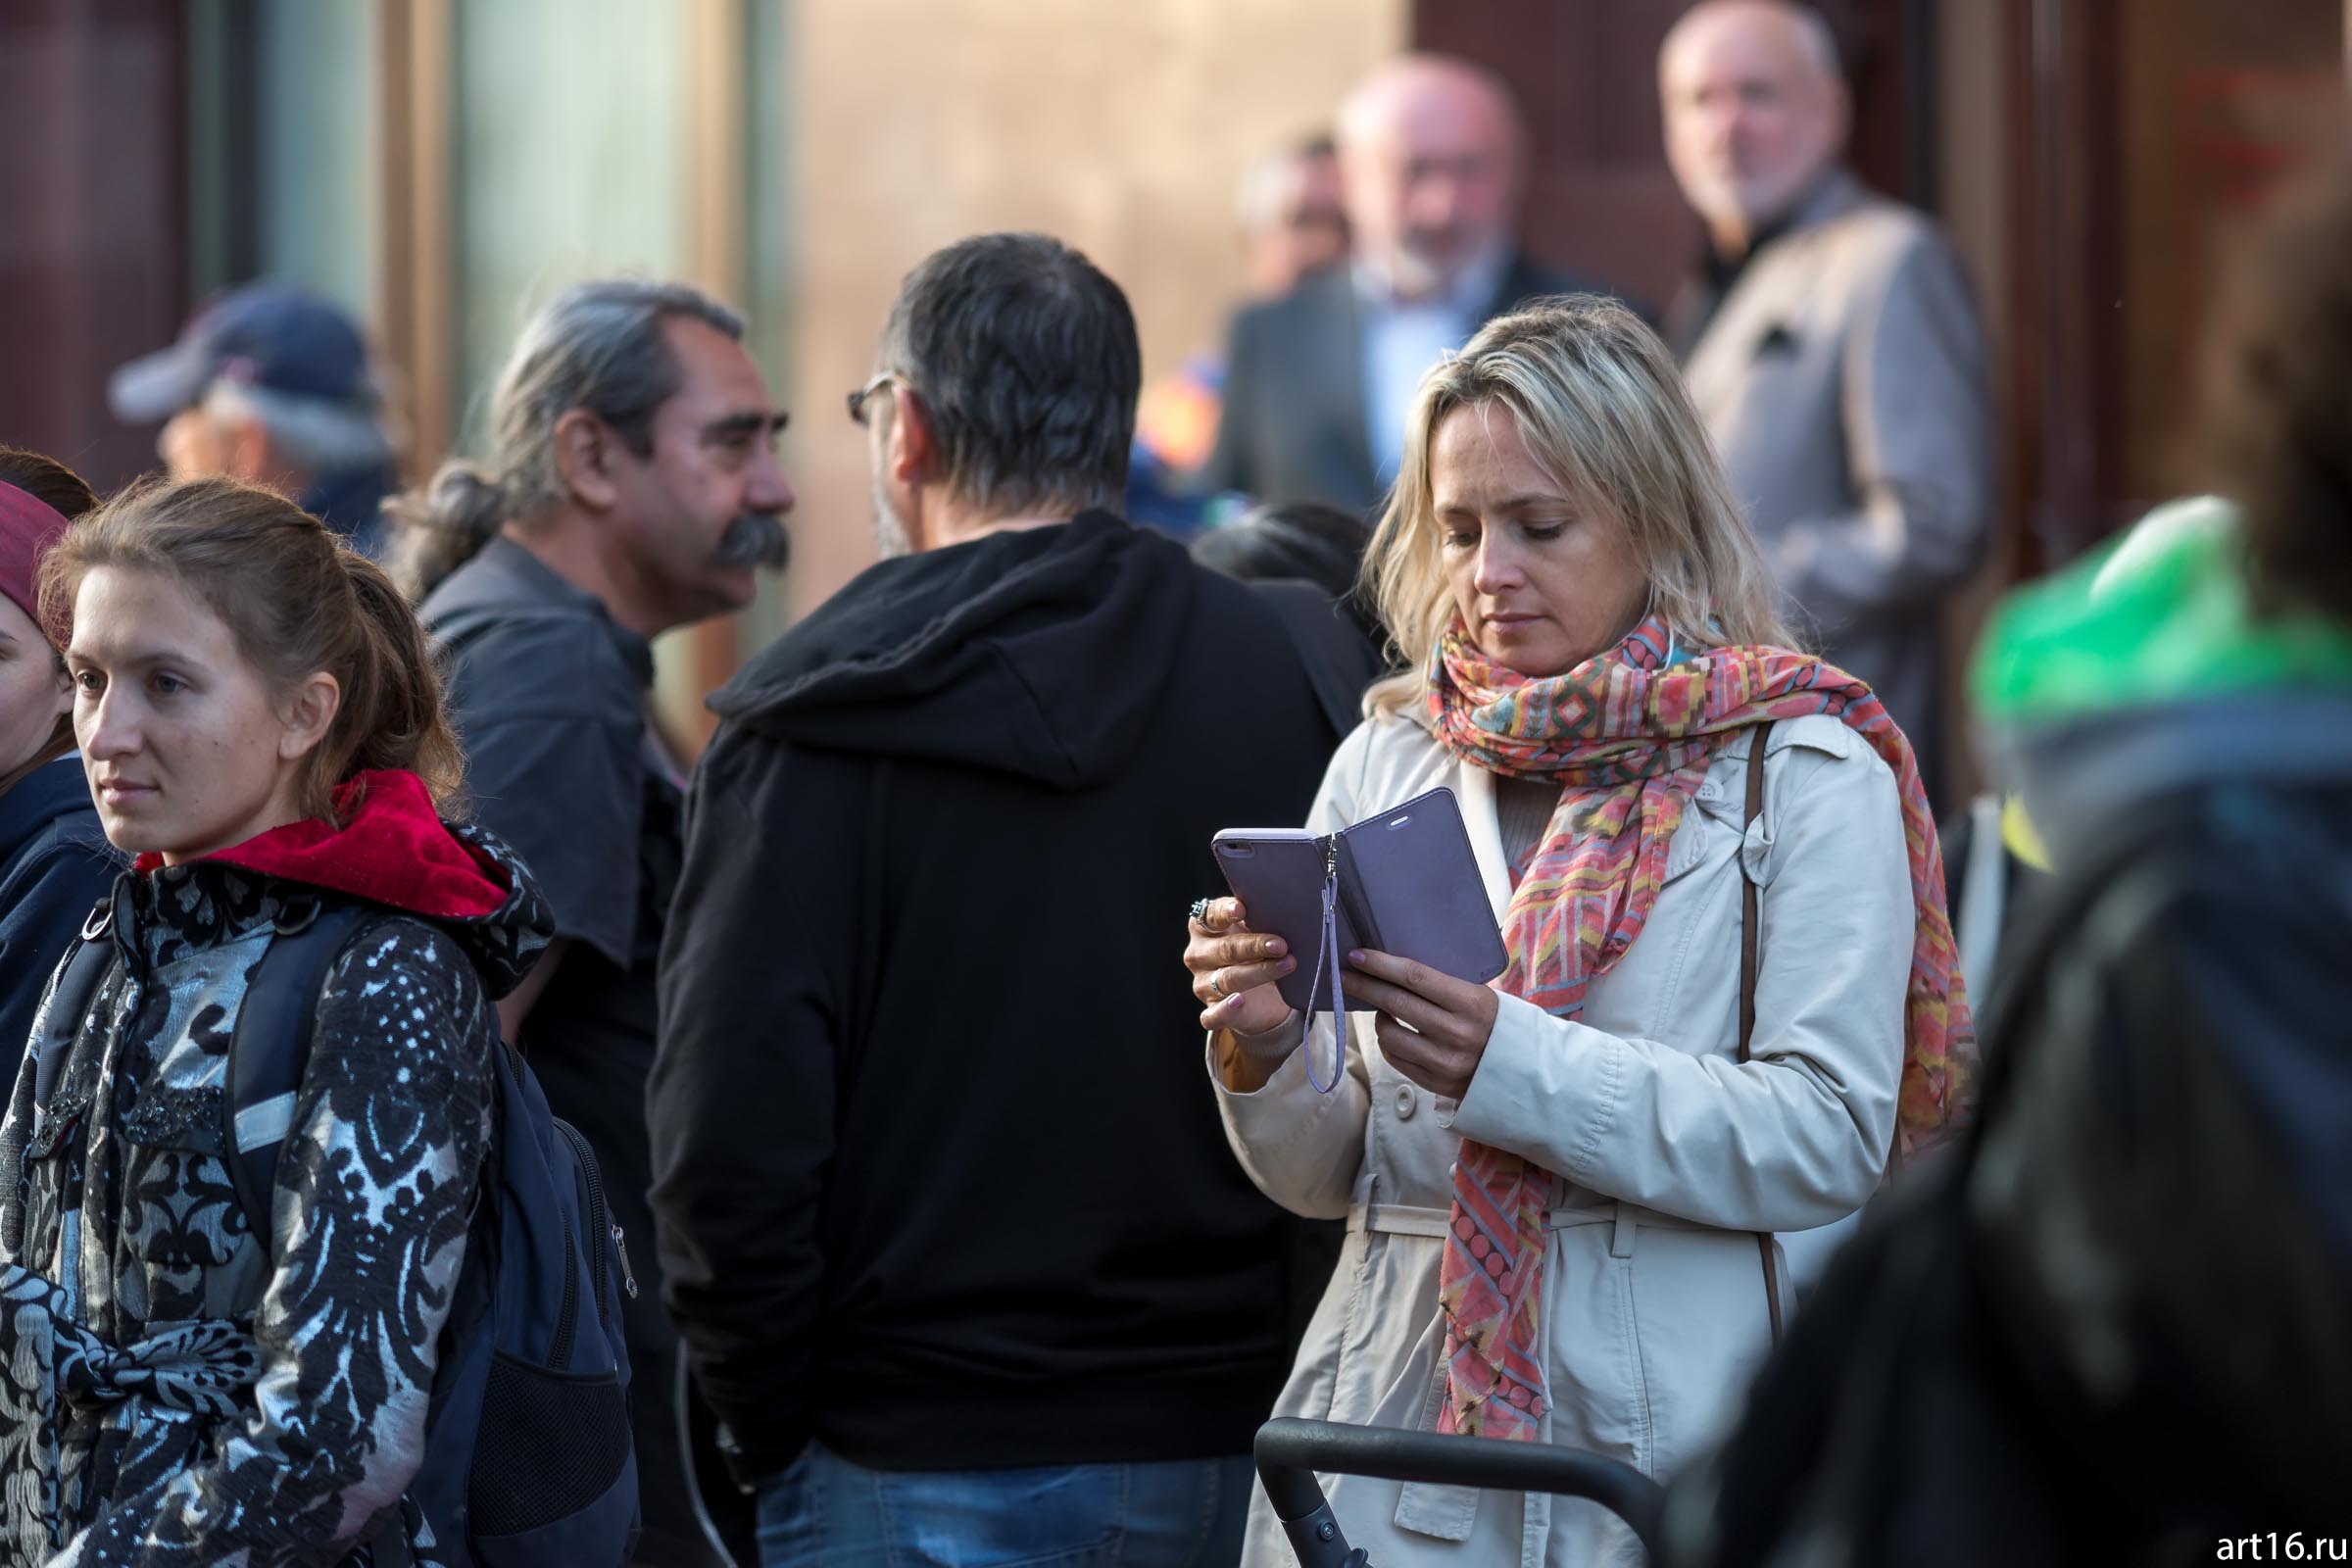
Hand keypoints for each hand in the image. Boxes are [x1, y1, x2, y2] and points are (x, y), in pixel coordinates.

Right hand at [1184, 897, 1298, 1036]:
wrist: (1261, 993)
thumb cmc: (1256, 951)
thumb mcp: (1258, 930)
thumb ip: (1260, 919)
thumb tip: (1281, 910)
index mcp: (1203, 928)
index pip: (1210, 916)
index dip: (1224, 912)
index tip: (1241, 909)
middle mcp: (1198, 955)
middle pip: (1225, 949)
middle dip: (1254, 946)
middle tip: (1281, 945)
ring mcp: (1202, 985)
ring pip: (1226, 979)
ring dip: (1259, 972)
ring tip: (1286, 965)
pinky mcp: (1211, 1012)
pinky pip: (1213, 1014)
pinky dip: (1225, 1009)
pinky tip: (1239, 1000)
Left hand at [1341, 948, 1498, 1101]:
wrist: (1523, 1071)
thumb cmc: (1496, 1024)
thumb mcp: (1481, 996)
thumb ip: (1444, 986)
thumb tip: (1394, 969)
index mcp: (1472, 1003)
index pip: (1415, 977)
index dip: (1381, 965)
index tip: (1357, 956)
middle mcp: (1456, 1033)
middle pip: (1396, 1002)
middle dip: (1365, 986)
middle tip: (1344, 975)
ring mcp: (1444, 1061)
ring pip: (1389, 1034)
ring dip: (1378, 1017)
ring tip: (1381, 1010)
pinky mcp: (1435, 1083)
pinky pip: (1395, 1058)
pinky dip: (1388, 1042)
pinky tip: (1392, 1032)